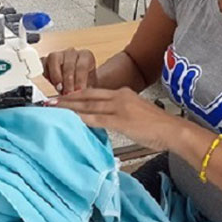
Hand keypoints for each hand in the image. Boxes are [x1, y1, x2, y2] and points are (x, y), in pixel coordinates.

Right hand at [42, 48, 97, 94]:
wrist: (78, 85)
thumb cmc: (85, 85)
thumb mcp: (90, 87)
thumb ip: (87, 90)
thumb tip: (83, 94)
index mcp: (86, 56)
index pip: (83, 66)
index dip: (80, 80)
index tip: (79, 91)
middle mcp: (72, 53)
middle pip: (68, 64)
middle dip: (68, 81)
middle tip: (68, 93)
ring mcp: (58, 54)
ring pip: (54, 59)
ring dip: (56, 76)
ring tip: (59, 89)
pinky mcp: (46, 59)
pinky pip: (43, 63)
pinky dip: (46, 74)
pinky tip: (52, 83)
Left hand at [50, 88, 182, 150]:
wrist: (172, 129)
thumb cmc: (157, 126)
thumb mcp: (135, 113)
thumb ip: (119, 113)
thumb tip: (105, 120)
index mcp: (122, 93)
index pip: (93, 92)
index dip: (76, 94)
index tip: (62, 97)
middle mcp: (119, 96)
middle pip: (86, 96)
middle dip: (67, 99)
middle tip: (49, 101)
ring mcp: (119, 107)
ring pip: (88, 105)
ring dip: (69, 107)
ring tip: (53, 108)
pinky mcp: (120, 120)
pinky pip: (95, 118)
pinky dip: (80, 118)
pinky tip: (70, 119)